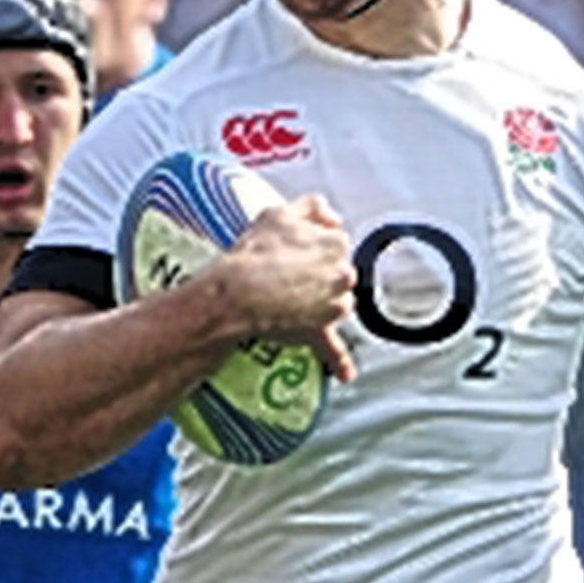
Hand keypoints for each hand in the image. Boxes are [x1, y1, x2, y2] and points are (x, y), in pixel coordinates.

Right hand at [219, 195, 357, 381]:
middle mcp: (343, 274)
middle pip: (338, 273)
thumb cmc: (254, 253)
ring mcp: (333, 304)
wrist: (237, 293)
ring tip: (292, 300)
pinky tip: (346, 375)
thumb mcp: (280, 212)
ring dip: (321, 303)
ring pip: (335, 302)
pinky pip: (333, 348)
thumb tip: (332, 217)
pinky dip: (339, 361)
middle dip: (318, 274)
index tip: (294, 251)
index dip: (312, 246)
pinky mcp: (319, 329)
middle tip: (289, 274)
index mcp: (336, 243)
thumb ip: (312, 207)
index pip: (334, 242)